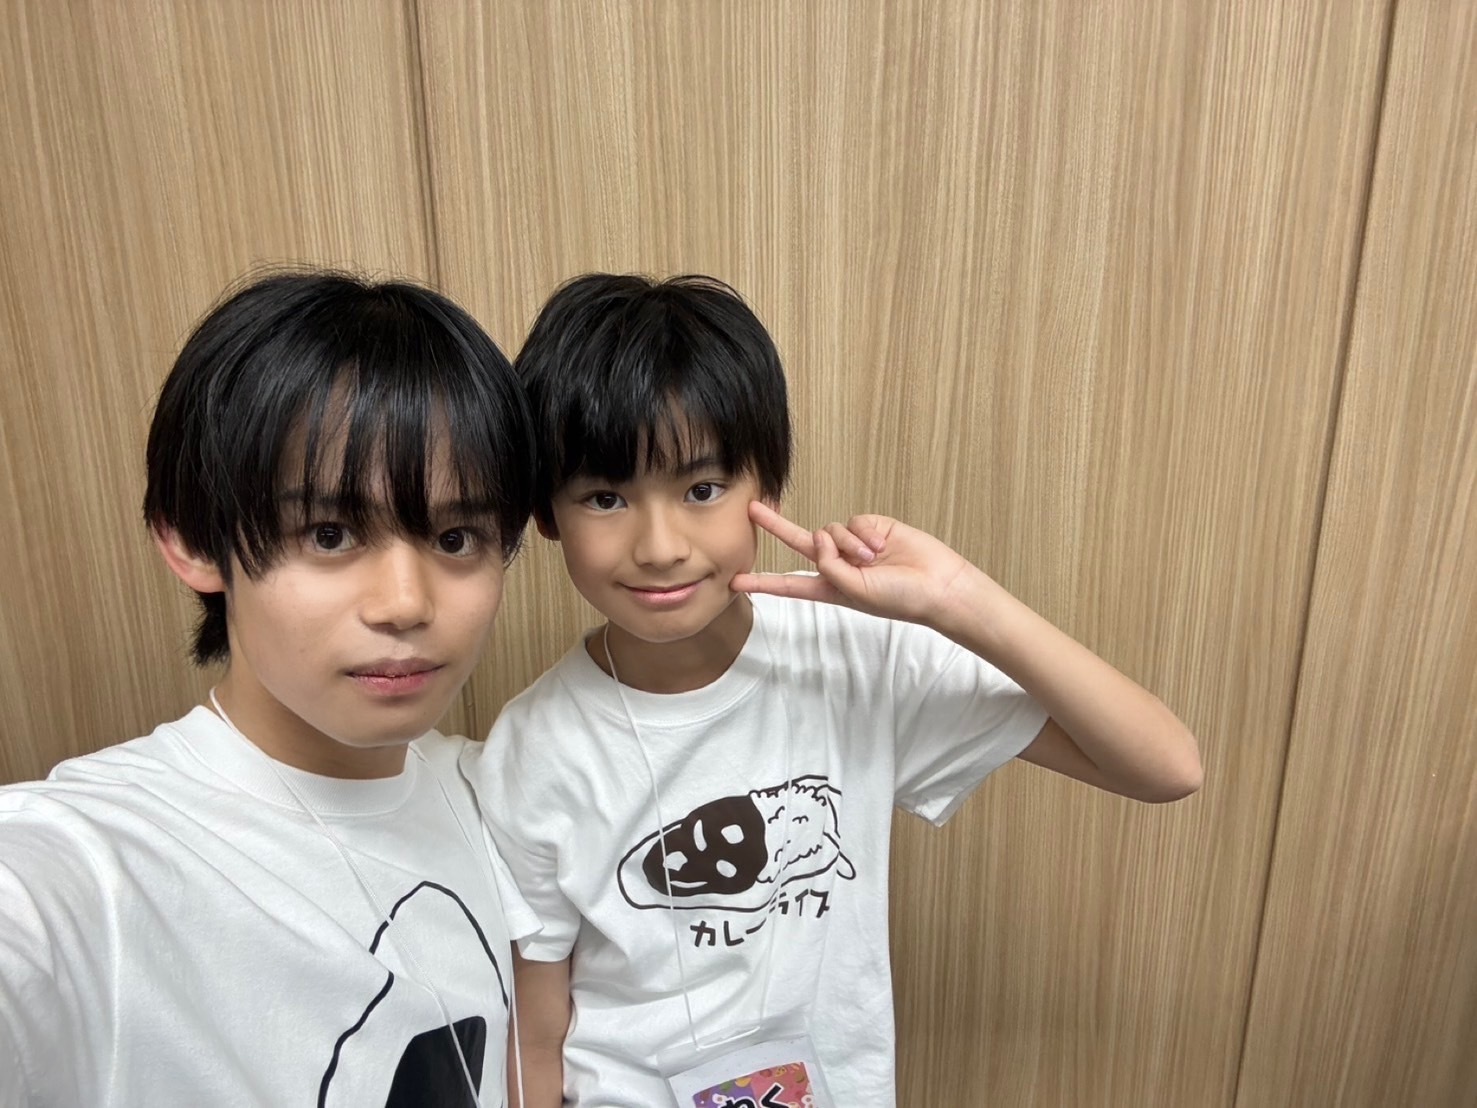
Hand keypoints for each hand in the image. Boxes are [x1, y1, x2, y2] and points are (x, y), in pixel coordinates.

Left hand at [732, 501, 984, 627]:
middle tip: (753, 509)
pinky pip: (853, 521)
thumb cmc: (899, 598)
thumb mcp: (854, 592)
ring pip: (831, 530)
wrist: (938, 584)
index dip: (763, 583)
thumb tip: (819, 536)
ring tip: (873, 560)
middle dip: (776, 526)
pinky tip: (881, 546)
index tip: (736, 582)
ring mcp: (854, 544)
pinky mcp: (872, 527)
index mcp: (831, 588)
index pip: (790, 585)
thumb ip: (829, 566)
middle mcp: (839, 564)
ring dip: (849, 544)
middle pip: (799, 542)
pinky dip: (864, 533)